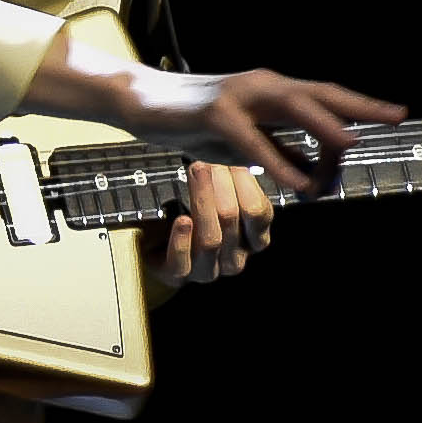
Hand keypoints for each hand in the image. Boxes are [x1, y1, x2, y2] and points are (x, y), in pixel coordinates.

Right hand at [26, 35, 405, 193]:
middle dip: (360, 106)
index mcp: (272, 89)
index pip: (325, 95)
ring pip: (294, 107)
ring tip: (352, 150)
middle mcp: (262, 85)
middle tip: (397, 117)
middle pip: (321, 93)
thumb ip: (276, 149)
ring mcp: (239, 97)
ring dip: (326, 129)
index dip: (360, 105)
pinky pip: (256, 143)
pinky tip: (298, 182)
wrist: (142, 103)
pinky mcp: (215, 115)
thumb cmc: (194, 122)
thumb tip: (310, 171)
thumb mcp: (243, 139)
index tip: (396, 114)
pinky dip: (280, 163)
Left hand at [147, 161, 273, 289]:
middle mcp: (235, 258)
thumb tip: (251, 147)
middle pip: (232, 220)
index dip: (245, 183)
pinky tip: (182, 219)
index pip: (258, 213)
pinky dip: (182, 240)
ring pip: (211, 240)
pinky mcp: (178, 275)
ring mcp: (208, 270)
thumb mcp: (225, 191)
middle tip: (208, 160)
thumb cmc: (200, 209)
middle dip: (219, 185)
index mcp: (254, 238)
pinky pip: (183, 263)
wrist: (162, 239)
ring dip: (202, 202)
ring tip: (195, 174)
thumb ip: (240, 176)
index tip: (231, 156)